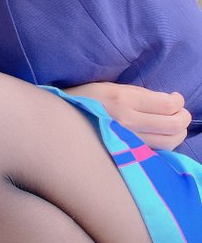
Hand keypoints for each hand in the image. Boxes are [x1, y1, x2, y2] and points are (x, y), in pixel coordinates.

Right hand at [64, 82, 191, 149]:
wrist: (59, 123)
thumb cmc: (87, 101)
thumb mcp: (112, 87)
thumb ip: (143, 94)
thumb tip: (172, 101)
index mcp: (123, 100)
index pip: (168, 105)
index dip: (178, 102)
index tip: (175, 99)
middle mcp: (126, 122)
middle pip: (174, 126)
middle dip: (183, 118)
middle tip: (179, 113)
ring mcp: (125, 141)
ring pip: (169, 143)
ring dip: (177, 133)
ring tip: (171, 125)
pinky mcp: (124, 154)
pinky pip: (155, 153)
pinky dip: (164, 144)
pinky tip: (158, 136)